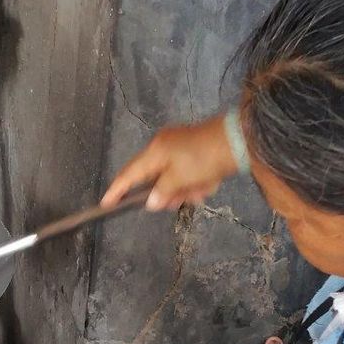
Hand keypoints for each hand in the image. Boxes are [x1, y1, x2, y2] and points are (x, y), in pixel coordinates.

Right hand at [102, 114, 238, 211]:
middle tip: (179, 201)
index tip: (105, 203)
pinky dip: (195, 181)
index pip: (128, 174)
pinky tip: (208, 184)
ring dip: (185, 189)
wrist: (238, 140)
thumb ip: (162, 192)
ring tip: (201, 191)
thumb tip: (151, 202)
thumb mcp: (180, 179)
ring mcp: (179, 146)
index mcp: (154, 151)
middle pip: (154, 178)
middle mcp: (163, 146)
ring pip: (174, 177)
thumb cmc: (203, 160)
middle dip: (168, 193)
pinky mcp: (194, 148)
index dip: (117, 190)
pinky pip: (187, 171)